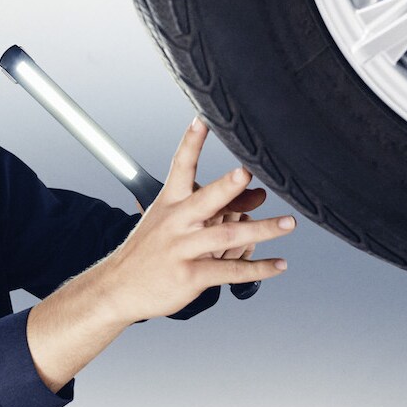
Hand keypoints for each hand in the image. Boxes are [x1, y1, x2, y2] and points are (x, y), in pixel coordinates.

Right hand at [101, 118, 291, 323]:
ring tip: (288, 223)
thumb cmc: (148, 251)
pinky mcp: (190, 276)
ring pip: (227, 236)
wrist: (118, 287)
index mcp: (169, 203)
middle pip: (206, 200)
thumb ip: (209, 209)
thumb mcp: (167, 222)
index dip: (191, 142)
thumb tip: (253, 196)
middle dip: (227, 186)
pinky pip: (230, 272)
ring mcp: (182, 249)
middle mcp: (176, 223)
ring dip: (262, 229)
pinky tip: (278, 264)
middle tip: (247, 173)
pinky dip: (258, 269)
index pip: (181, 166)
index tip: (202, 120)